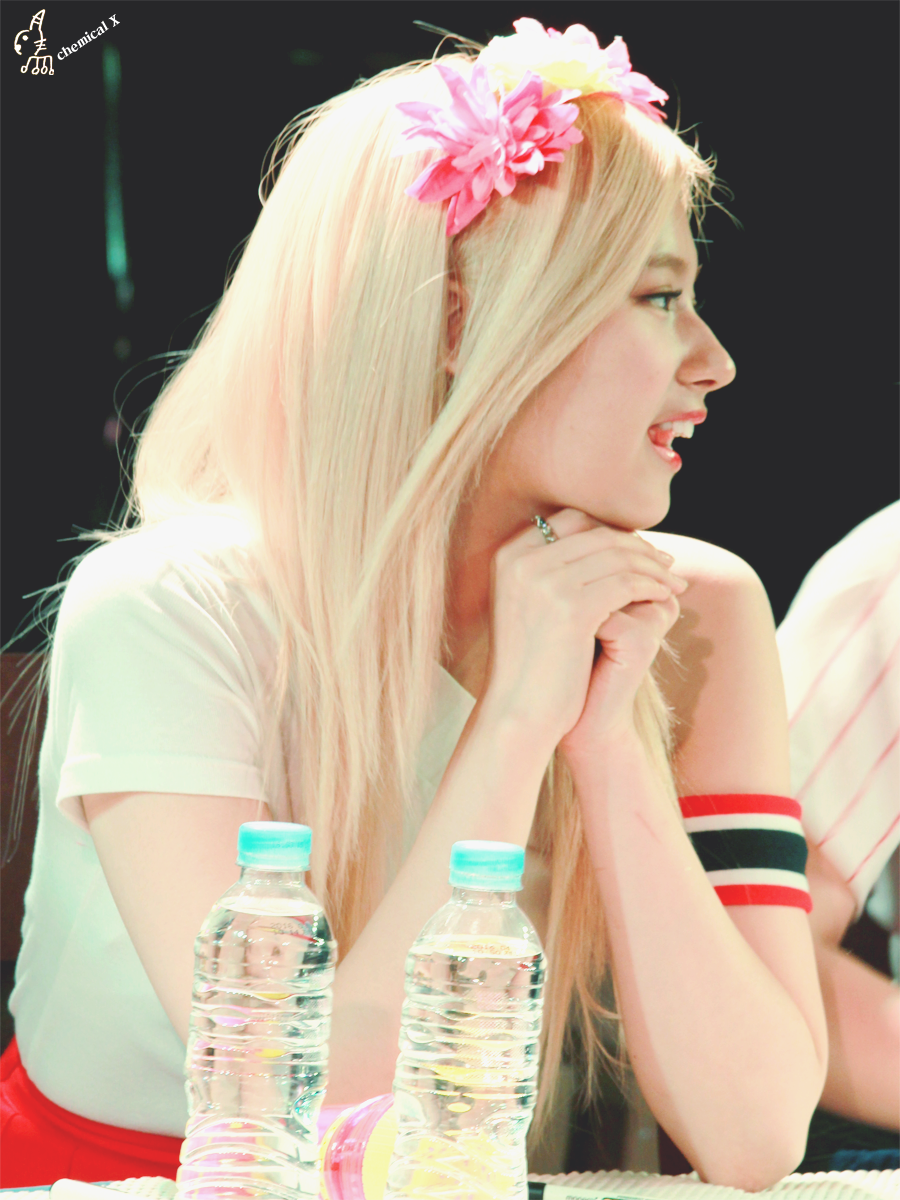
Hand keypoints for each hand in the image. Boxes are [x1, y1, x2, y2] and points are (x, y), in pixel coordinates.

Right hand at [482, 509, 685, 751]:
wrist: (517, 712)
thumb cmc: (529, 665)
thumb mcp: (529, 605)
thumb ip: (551, 571)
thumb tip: (600, 542)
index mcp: (509, 555)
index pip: (570, 520)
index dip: (609, 530)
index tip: (637, 548)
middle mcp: (522, 560)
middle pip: (597, 533)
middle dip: (638, 546)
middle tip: (666, 562)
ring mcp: (545, 582)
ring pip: (617, 555)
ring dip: (653, 566)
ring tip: (674, 581)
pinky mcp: (571, 607)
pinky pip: (626, 583)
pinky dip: (652, 586)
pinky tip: (665, 597)